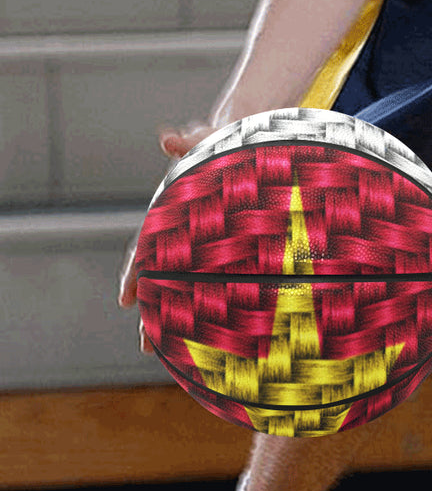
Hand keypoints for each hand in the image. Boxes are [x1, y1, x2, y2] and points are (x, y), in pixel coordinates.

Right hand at [118, 123, 216, 351]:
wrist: (247, 144)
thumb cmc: (222, 144)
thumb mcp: (206, 141)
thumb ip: (187, 141)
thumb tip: (168, 138)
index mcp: (174, 216)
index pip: (146, 249)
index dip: (135, 275)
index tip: (124, 300)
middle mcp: (186, 237)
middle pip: (164, 280)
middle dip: (153, 312)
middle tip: (146, 345)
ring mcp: (209, 247)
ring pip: (190, 288)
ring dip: (182, 319)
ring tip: (180, 352)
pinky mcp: (235, 252)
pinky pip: (222, 283)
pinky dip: (218, 309)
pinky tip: (221, 336)